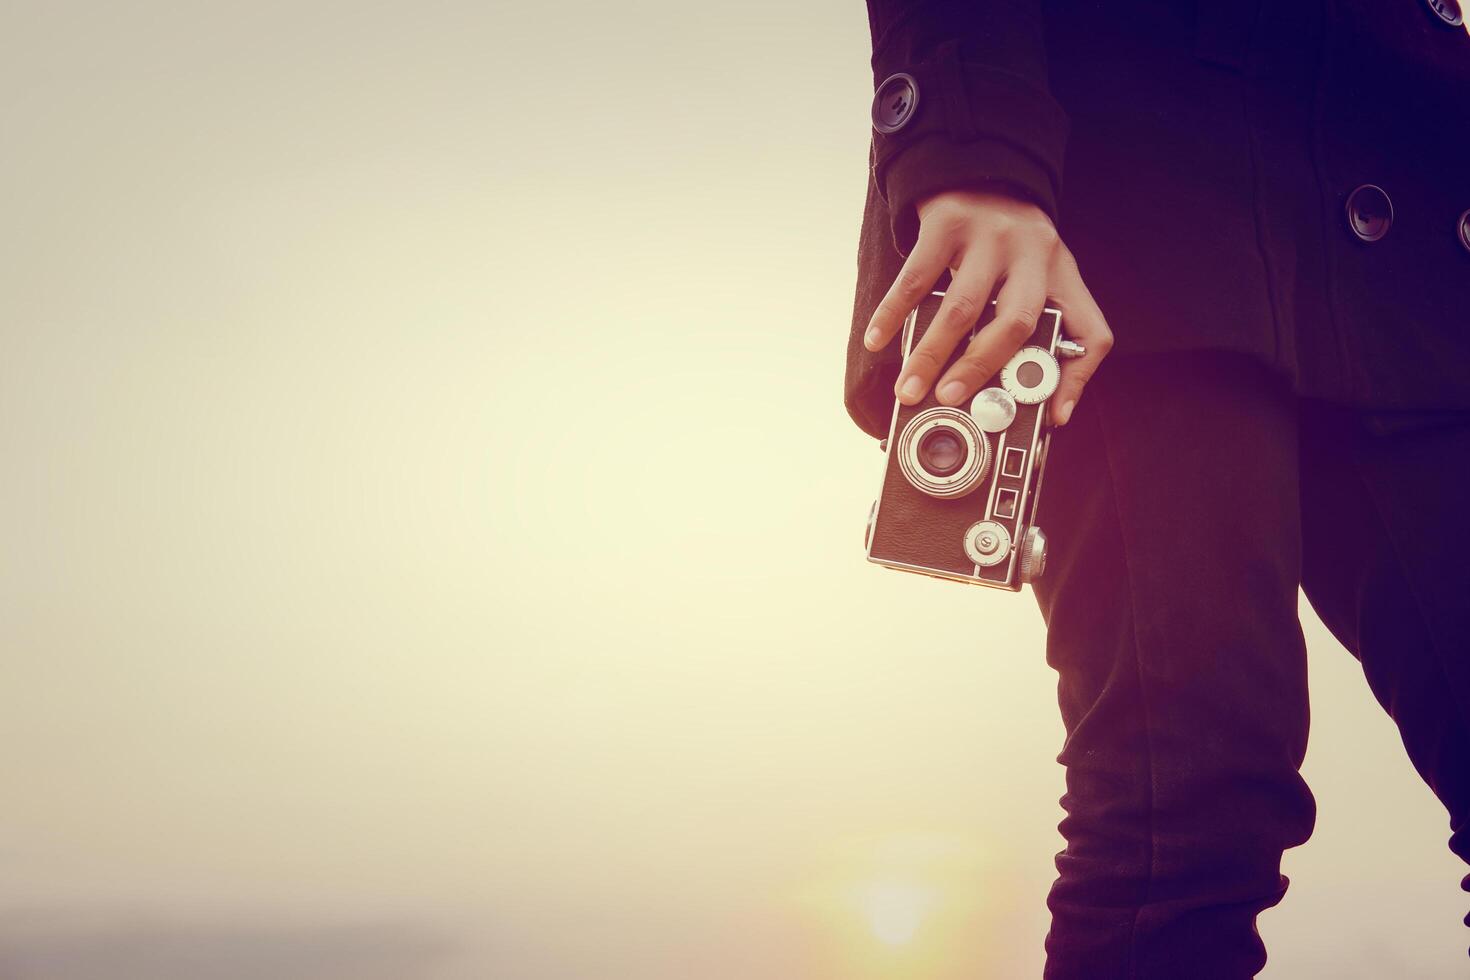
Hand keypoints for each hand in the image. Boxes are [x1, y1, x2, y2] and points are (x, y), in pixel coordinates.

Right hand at [862, 188, 1112, 425]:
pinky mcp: (946, 223)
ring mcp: (989, 236)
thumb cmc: (1005, 243)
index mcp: (1061, 274)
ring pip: (962, 307)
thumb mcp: (1037, 277)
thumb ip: (1041, 330)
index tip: (1052, 416)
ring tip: (908, 389)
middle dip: (980, 369)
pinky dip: (894, 314)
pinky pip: (916, 278)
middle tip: (949, 400)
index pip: (1090, 330)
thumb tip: (1046, 405)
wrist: (976, 170)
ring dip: (930, 354)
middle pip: (1016, 322)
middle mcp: (1032, 253)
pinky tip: (878, 339)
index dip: (1078, 378)